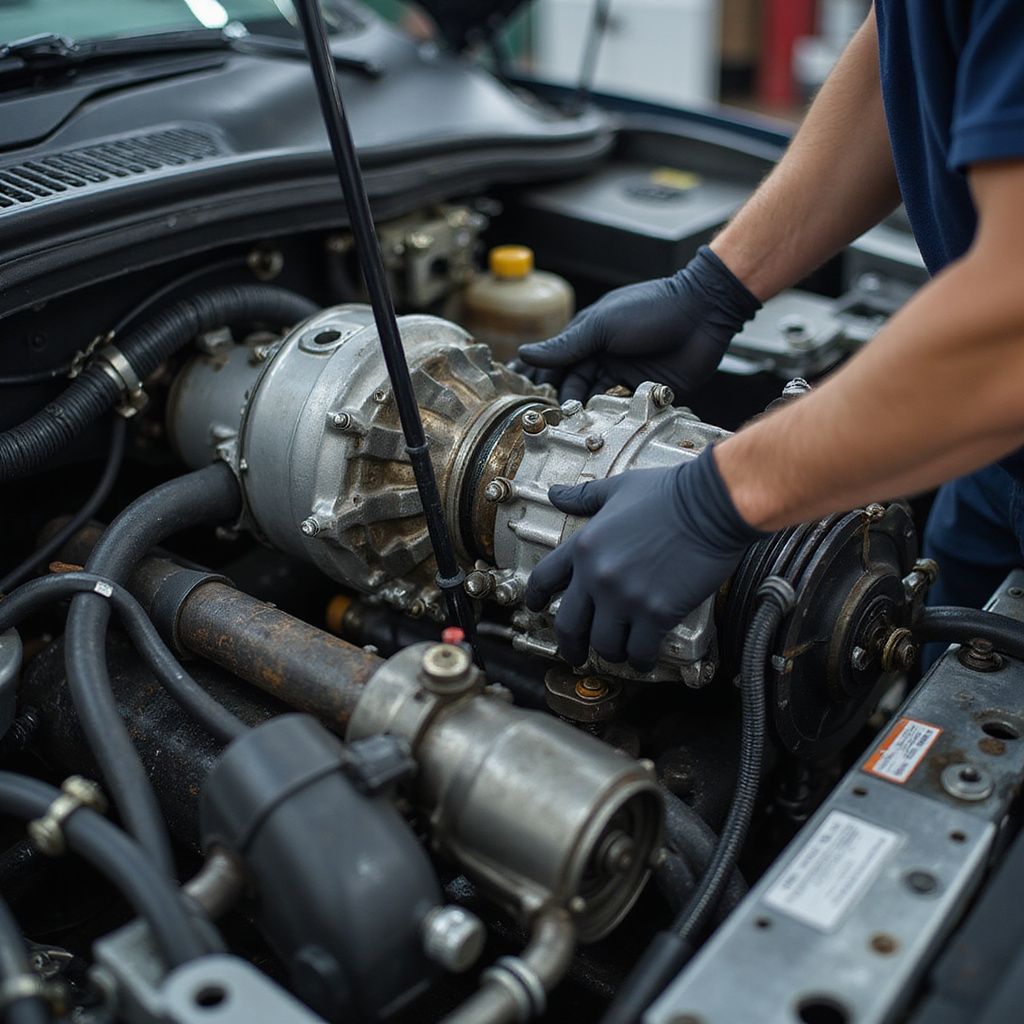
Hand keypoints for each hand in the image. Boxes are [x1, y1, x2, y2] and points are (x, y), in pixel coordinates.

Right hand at [517, 246, 759, 402]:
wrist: (702, 313)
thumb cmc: (651, 309)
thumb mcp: (601, 326)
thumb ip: (565, 345)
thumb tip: (525, 353)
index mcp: (589, 339)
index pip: (557, 363)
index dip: (541, 380)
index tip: (526, 399)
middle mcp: (604, 359)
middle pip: (574, 388)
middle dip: (563, 402)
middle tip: (554, 418)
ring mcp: (625, 376)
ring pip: (597, 402)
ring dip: (587, 413)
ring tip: (576, 424)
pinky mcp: (647, 392)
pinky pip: (624, 410)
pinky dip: (614, 418)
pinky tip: (603, 425)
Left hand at [524, 448, 765, 671]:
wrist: (711, 504)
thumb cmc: (670, 492)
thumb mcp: (617, 488)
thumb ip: (584, 497)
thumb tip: (555, 494)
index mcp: (584, 545)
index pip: (544, 579)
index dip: (536, 599)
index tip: (537, 609)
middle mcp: (598, 575)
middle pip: (568, 625)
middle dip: (569, 645)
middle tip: (575, 654)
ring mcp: (626, 597)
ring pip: (604, 644)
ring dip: (611, 652)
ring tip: (620, 652)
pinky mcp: (657, 612)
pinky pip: (640, 651)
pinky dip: (641, 660)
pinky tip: (644, 658)